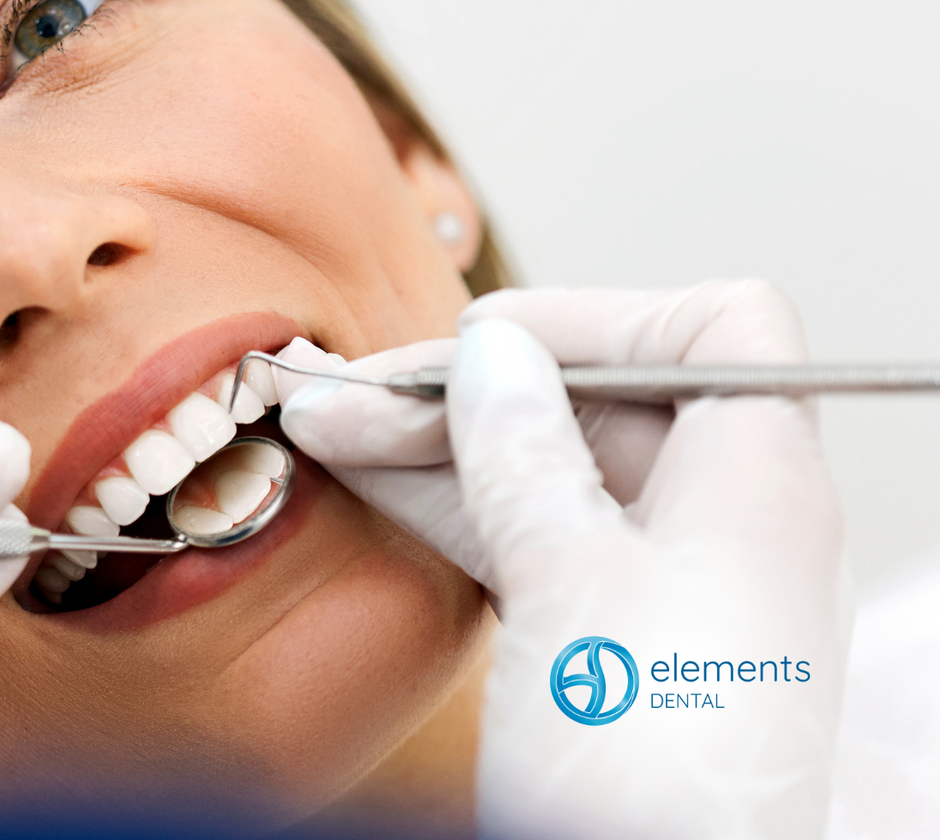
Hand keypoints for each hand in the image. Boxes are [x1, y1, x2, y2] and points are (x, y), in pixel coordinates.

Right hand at [278, 283, 851, 839]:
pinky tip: (371, 488)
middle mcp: (727, 522)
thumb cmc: (646, 766)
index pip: (714, 331)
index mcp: (759, 485)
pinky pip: (534, 538)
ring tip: (325, 430)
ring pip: (550, 471)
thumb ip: (520, 454)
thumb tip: (492, 353)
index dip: (600, 319)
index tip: (483, 343)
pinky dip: (455, 509)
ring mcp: (668, 583)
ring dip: (438, 448)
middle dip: (469, 389)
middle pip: (603, 400)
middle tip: (348, 393)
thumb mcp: (567, 585)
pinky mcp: (614, 639)